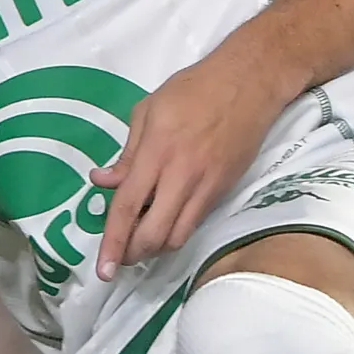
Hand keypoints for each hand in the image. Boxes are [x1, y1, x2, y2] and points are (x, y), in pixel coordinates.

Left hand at [90, 47, 295, 277]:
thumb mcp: (148, 110)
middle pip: (154, 233)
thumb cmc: (193, 89)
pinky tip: (164, 226)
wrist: (249, 83)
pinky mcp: (223, 189)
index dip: (113, 241)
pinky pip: (195, 223)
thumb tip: (104, 182)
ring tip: (141, 244)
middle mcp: (181, 174)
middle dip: (134, 254)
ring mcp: (206, 185)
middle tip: (121, 258)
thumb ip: (126, 152)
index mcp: (156, 151)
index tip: (104, 270)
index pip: (128, 206)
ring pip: (178, 236)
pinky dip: (176, 233)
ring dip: (156, 249)